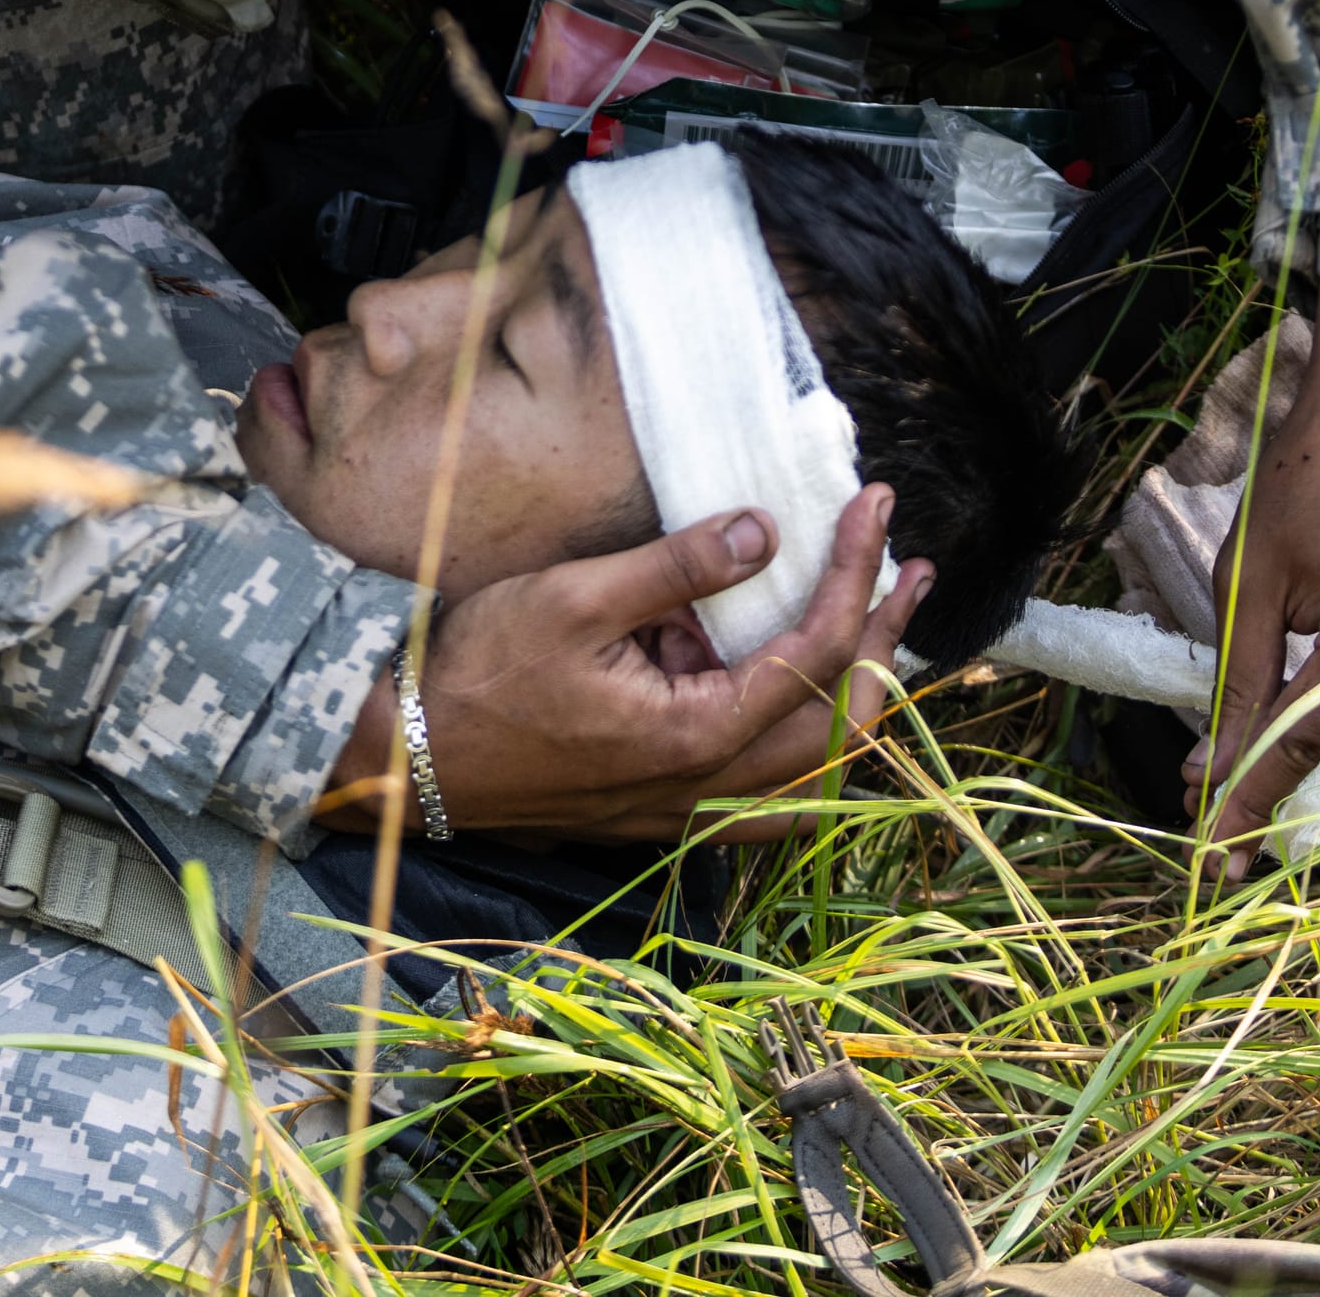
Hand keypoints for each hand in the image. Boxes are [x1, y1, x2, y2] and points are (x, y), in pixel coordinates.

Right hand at [326, 486, 933, 844]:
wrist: (410, 758)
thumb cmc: (480, 673)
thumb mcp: (573, 598)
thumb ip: (675, 568)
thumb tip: (762, 530)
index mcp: (696, 736)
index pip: (815, 652)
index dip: (855, 573)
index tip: (873, 507)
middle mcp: (707, 790)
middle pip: (840, 722)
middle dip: (886, 638)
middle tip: (910, 567)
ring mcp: (689, 812)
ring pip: (818, 772)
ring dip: (864, 698)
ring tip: (886, 628)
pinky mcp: (665, 813)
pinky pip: (774, 798)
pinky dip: (814, 749)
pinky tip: (817, 706)